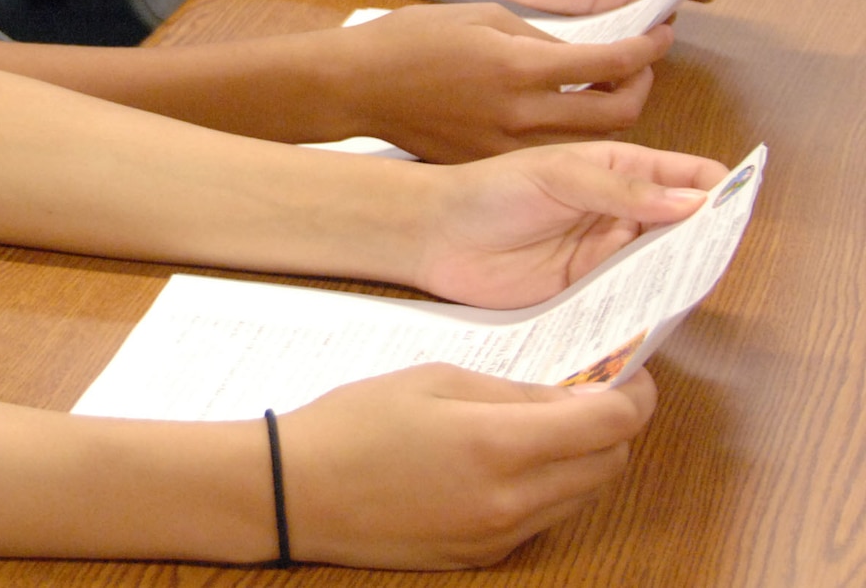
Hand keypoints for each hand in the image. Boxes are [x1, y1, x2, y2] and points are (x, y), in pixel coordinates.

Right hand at [281, 364, 655, 567]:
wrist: (298, 492)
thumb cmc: (355, 425)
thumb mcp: (431, 381)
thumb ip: (511, 392)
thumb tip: (569, 398)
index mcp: (498, 446)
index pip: (608, 425)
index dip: (634, 396)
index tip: (632, 375)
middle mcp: (512, 502)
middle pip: (609, 465)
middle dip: (613, 427)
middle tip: (589, 393)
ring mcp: (501, 536)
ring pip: (583, 496)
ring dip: (584, 459)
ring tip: (546, 425)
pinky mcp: (485, 556)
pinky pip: (545, 518)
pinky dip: (548, 487)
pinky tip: (508, 462)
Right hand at [337, 5, 667, 162]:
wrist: (357, 86)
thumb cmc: (410, 41)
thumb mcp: (480, 17)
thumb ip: (539, 38)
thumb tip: (579, 57)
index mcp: (519, 66)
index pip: (610, 63)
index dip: (645, 52)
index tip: (658, 40)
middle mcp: (520, 112)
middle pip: (616, 114)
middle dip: (640, 89)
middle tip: (637, 72)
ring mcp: (505, 145)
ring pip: (588, 141)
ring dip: (607, 116)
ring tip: (601, 92)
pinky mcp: (490, 162)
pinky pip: (548, 154)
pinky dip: (566, 136)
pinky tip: (558, 116)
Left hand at [415, 140, 723, 309]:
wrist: (436, 233)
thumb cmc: (489, 188)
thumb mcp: (556, 174)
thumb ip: (622, 189)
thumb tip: (694, 200)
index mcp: (617, 169)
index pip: (686, 175)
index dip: (718, 188)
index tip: (739, 206)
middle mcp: (619, 212)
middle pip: (685, 226)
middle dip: (708, 237)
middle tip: (723, 252)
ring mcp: (605, 254)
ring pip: (663, 265)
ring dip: (681, 274)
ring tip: (696, 283)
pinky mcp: (588, 293)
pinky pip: (632, 300)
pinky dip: (650, 305)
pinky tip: (662, 311)